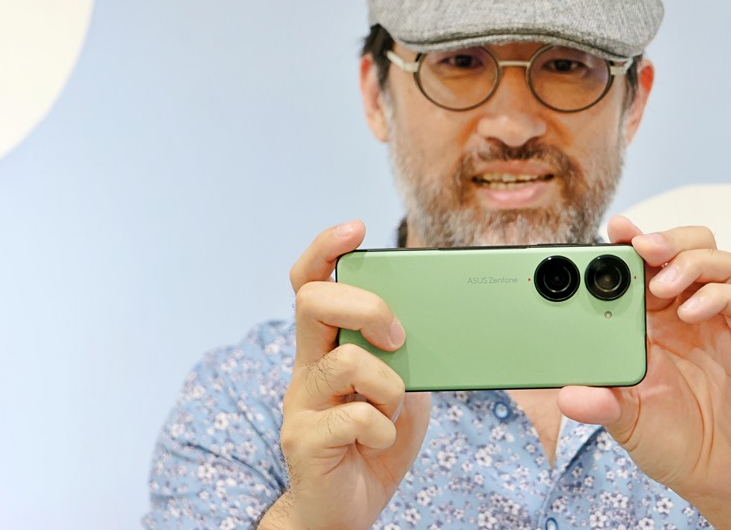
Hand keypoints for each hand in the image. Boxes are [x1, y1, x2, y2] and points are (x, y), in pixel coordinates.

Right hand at [264, 221, 430, 529]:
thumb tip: (430, 322)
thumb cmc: (375, 442)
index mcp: (328, 344)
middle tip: (397, 337)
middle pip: (314, 301)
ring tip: (393, 406)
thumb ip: (407, 355)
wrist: (347, 510)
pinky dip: (383, 427)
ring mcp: (301, 402)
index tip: (354, 229)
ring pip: (343, 359)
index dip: (326, 249)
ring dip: (388, 383)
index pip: (311, 281)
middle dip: (367, 307)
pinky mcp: (305, 439)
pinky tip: (381, 441)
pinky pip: (354, 416)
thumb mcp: (404, 387)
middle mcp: (307, 365)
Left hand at [558, 215, 730, 508]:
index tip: (614, 229)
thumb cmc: (674, 440)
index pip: (643, 265)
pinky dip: (715, 295)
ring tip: (661, 284)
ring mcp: (720, 323)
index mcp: (651, 322)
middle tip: (639, 246)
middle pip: (684, 247)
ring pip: (716, 261)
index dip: (630, 242)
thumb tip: (568, 396)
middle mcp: (686, 313)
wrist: (723, 478)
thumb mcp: (627, 423)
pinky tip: (691, 313)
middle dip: (662, 238)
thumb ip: (602, 406)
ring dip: (687, 261)